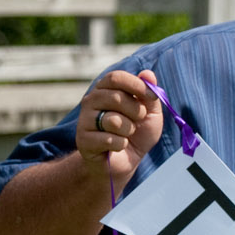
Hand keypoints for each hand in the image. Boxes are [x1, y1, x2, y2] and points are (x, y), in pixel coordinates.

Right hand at [77, 69, 163, 183]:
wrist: (125, 161)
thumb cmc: (137, 133)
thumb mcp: (150, 113)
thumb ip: (149, 94)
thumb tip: (148, 73)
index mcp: (106, 89)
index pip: (116, 77)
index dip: (136, 85)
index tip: (152, 97)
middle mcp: (91, 101)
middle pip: (115, 97)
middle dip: (136, 111)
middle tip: (138, 120)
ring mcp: (84, 120)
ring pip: (113, 120)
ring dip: (129, 130)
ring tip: (126, 134)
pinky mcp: (82, 140)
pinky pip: (109, 139)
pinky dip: (121, 144)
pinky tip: (117, 146)